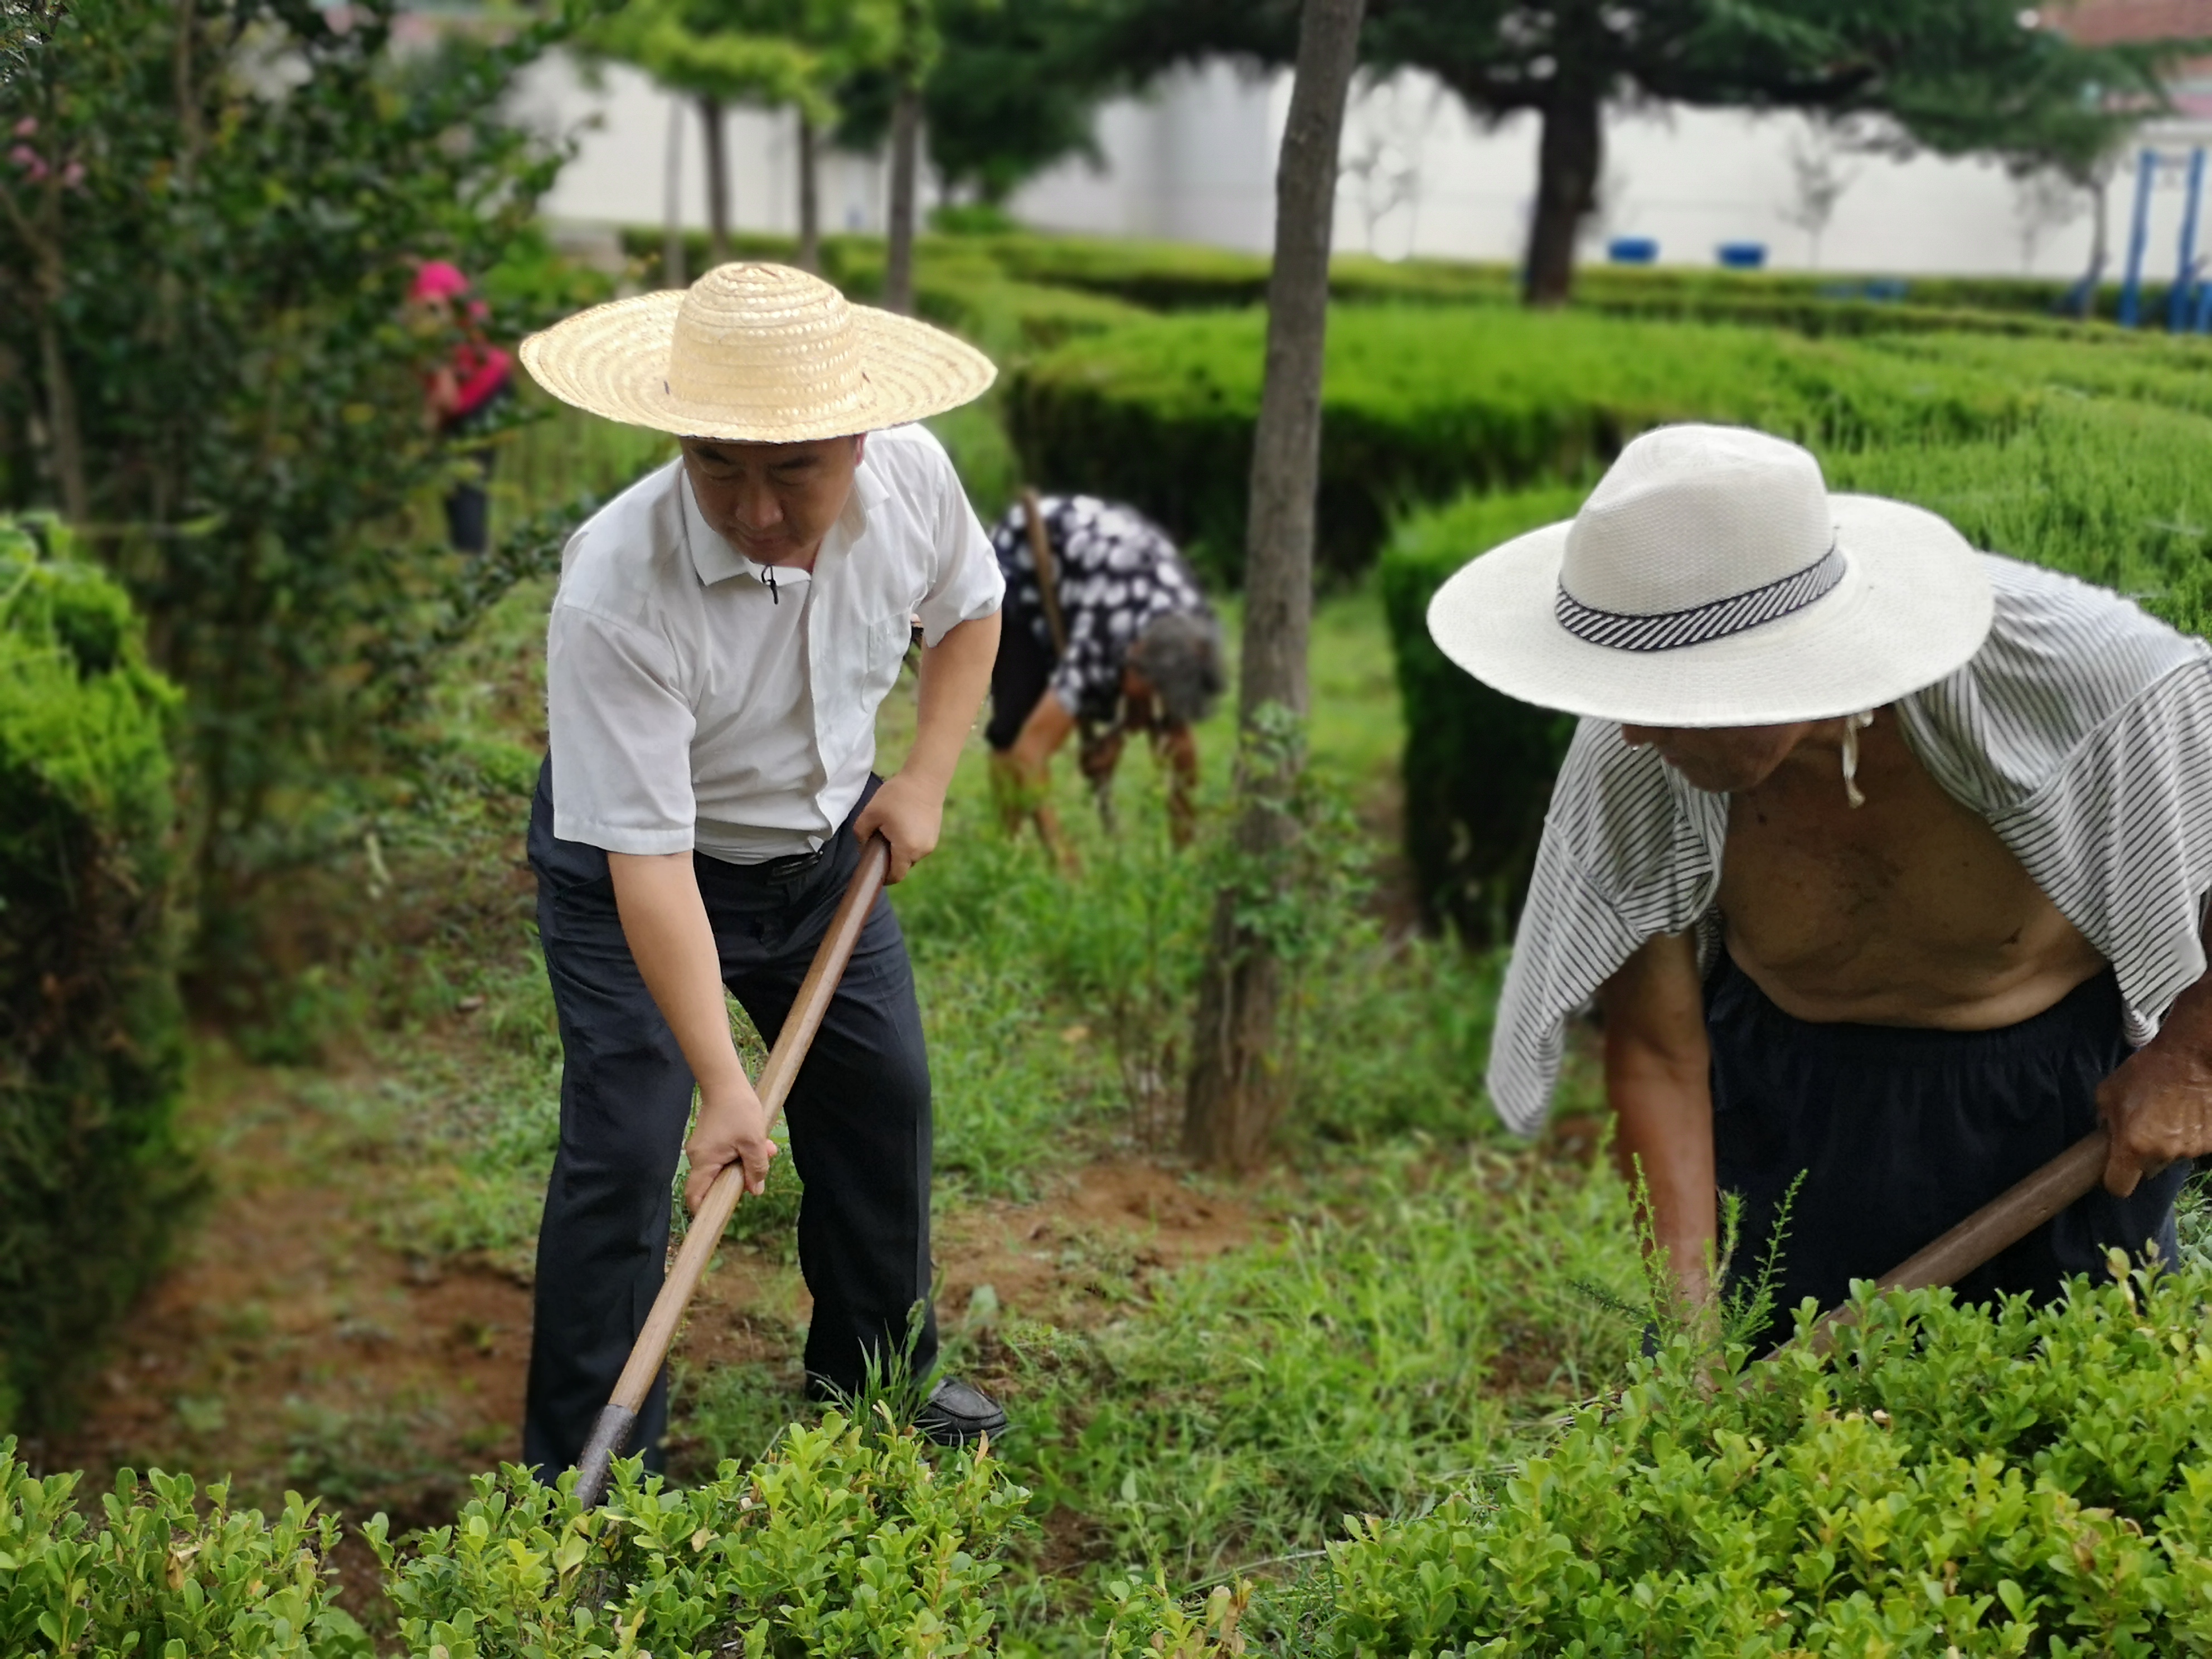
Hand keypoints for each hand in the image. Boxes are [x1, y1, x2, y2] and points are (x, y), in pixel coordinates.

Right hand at [684, 1078, 777, 1214]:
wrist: (726, 1082)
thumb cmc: (739, 1110)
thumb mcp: (754, 1141)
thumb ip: (756, 1168)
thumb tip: (755, 1191)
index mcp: (704, 1161)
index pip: (695, 1196)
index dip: (705, 1210)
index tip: (723, 1213)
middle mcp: (698, 1157)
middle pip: (714, 1182)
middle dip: (739, 1180)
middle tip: (760, 1170)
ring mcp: (703, 1148)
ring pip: (723, 1167)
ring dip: (745, 1162)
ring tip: (767, 1150)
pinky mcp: (710, 1140)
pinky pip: (724, 1155)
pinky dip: (741, 1152)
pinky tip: (759, 1141)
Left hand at [852, 770, 943, 882]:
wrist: (925, 779)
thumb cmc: (897, 795)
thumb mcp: (870, 813)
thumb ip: (860, 834)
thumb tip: (862, 848)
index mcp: (906, 848)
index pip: (895, 876)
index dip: (883, 877)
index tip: (873, 870)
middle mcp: (922, 851)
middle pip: (903, 866)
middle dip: (890, 860)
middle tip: (879, 843)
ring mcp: (931, 843)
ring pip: (911, 856)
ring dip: (900, 850)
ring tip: (891, 831)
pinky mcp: (935, 835)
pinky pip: (918, 846)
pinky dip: (909, 842)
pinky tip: (902, 825)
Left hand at [2097, 1032, 2211, 1196]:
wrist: (2192, 1057)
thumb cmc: (2146, 1072)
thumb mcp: (2108, 1092)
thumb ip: (2103, 1120)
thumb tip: (2105, 1135)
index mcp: (2132, 1146)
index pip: (2119, 1186)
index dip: (2114, 1179)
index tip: (2114, 1169)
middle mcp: (2162, 1153)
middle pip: (2147, 1170)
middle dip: (2141, 1156)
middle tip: (2142, 1129)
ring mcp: (2190, 1149)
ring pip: (2171, 1157)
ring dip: (2167, 1143)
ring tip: (2168, 1114)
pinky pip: (2194, 1146)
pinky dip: (2190, 1135)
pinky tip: (2187, 1113)